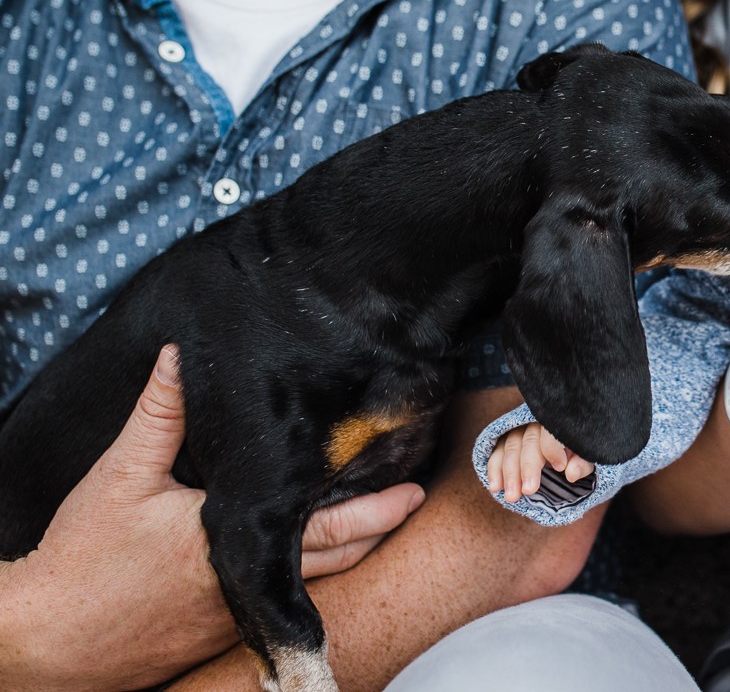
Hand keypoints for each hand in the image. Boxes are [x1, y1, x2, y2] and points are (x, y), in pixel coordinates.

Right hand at [0, 346, 423, 691]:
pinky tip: (316, 554)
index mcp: (230, 543)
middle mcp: (245, 586)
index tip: (414, 489)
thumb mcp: (119, 478)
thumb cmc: (82, 559)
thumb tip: (179, 355)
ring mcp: (236, 618)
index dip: (377, 509)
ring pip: (313, 584)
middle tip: (412, 500)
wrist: (45, 642)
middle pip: (336, 559)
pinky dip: (309, 574)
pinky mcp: (219, 636)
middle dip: (379, 529)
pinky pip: (279, 600)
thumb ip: (159, 416)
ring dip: (348, 553)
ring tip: (379, 521)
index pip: (327, 527)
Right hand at [487, 422, 593, 502]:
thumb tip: (571, 474)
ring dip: (509, 473)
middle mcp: (537, 422)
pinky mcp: (507, 440)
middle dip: (527, 467)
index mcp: (559, 421)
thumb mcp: (589, 455)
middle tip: (528, 490)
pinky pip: (498, 452)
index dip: (553, 449)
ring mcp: (520, 430)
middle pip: (528, 441)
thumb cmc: (581, 449)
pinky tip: (495, 487)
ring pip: (511, 447)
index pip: (551, 431)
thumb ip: (583, 463)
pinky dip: (495, 469)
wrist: (569, 445)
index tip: (560, 467)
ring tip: (511, 497)